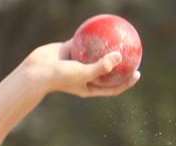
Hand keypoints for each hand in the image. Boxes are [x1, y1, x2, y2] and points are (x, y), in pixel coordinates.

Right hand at [21, 41, 139, 96]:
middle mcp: (85, 76)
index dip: (126, 82)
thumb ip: (102, 66)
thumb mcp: (84, 73)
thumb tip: (119, 57)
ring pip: (95, 55)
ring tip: (118, 39)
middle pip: (107, 71)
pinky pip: (84, 43)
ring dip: (105, 48)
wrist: (38, 70)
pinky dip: (91, 37)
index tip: (137, 73)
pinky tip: (100, 28)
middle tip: (132, 54)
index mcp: (90, 87)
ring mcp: (78, 64)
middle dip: (119, 64)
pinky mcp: (70, 51)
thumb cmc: (61, 77)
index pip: (113, 87)